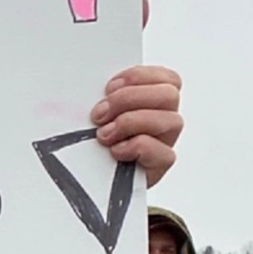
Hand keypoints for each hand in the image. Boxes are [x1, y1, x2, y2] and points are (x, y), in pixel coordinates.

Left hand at [90, 64, 182, 186]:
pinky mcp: (159, 165)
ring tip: (104, 134)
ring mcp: (164, 141)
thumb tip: (81, 83)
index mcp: (151, 99)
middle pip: (168, 95)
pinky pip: (163, 152)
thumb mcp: (93, 111)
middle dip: (129, 98)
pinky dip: (136, 148)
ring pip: (171, 121)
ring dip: (131, 122)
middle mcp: (162, 118)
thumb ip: (99, 95)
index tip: (108, 88)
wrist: (90, 177)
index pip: (166, 78)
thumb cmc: (91, 140)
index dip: (139, 77)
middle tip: (100, 113)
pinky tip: (115, 151)